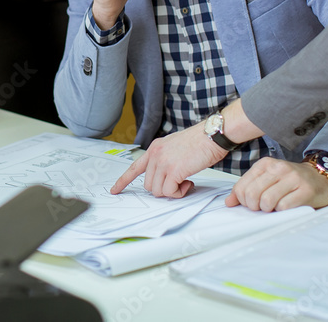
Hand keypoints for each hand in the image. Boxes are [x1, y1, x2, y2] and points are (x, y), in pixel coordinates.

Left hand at [110, 123, 228, 197]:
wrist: (212, 134)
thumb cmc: (200, 141)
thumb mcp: (175, 147)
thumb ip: (166, 159)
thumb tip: (165, 178)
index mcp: (155, 148)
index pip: (134, 167)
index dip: (123, 181)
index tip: (115, 190)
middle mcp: (155, 154)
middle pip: (149, 185)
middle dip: (164, 188)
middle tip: (180, 182)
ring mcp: (163, 162)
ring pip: (158, 191)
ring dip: (173, 191)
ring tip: (185, 181)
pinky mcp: (173, 170)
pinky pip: (170, 192)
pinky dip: (179, 192)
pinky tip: (188, 182)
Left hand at [226, 158, 327, 211]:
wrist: (320, 177)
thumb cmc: (290, 181)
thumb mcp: (266, 179)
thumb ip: (247, 188)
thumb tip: (229, 202)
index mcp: (265, 164)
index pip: (242, 186)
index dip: (242, 200)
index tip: (249, 204)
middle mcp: (278, 168)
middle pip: (253, 194)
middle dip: (254, 206)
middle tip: (262, 208)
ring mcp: (293, 178)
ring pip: (267, 201)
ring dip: (268, 209)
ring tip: (274, 207)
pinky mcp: (305, 190)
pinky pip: (284, 206)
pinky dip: (282, 211)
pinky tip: (286, 207)